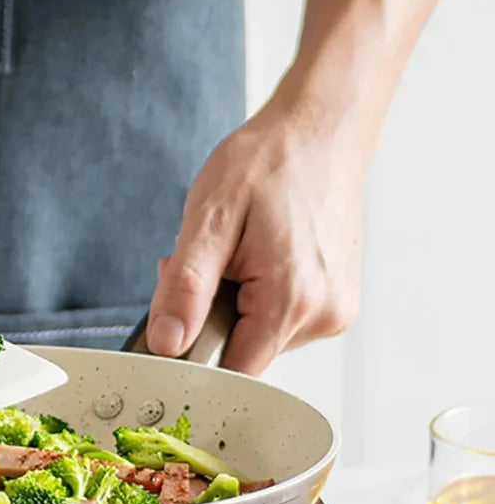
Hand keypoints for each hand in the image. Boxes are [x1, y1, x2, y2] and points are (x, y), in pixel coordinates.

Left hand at [146, 82, 364, 374]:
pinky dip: (259, 297)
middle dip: (211, 317)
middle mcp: (324, 315)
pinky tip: (259, 257)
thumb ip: (185, 290)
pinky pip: (282, 320)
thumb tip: (167, 343)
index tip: (178, 314)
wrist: (318, 131)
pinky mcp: (336, 301)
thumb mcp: (209, 222)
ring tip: (237, 252)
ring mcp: (336, 310)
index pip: (232, 371)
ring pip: (261, 337)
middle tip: (206, 262)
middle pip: (244, 353)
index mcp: (293, 301)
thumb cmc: (268, 165)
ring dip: (235, 306)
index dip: (193, 350)